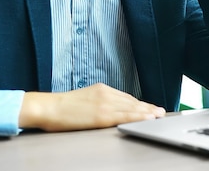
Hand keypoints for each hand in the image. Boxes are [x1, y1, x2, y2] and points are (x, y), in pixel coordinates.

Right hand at [18, 83, 165, 131]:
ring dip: (147, 112)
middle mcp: (105, 93)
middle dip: (147, 107)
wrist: (48, 107)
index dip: (139, 103)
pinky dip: (138, 117)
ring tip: (158, 116)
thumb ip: (98, 102)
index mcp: (101, 89)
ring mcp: (104, 103)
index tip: (150, 107)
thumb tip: (108, 110)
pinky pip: (124, 116)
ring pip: (131, 108)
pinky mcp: (102, 115)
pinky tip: (147, 118)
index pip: (126, 97)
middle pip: (131, 101)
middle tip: (160, 112)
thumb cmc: (61, 107)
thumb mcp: (83, 99)